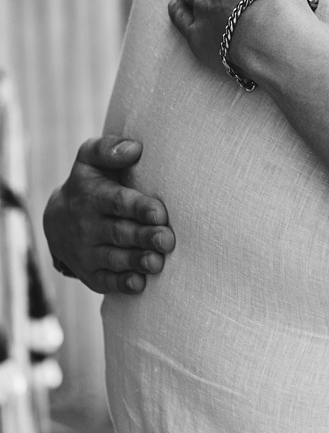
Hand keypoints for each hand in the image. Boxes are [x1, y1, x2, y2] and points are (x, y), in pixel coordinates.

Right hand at [41, 136, 173, 294]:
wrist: (57, 219)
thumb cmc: (90, 183)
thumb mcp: (90, 160)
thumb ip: (108, 149)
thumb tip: (134, 148)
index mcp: (93, 197)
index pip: (117, 202)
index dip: (138, 208)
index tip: (159, 213)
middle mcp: (88, 226)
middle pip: (119, 233)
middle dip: (144, 237)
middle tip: (167, 240)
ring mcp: (87, 252)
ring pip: (114, 259)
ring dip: (136, 262)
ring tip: (157, 262)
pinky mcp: (90, 274)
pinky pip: (105, 281)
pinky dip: (122, 284)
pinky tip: (140, 284)